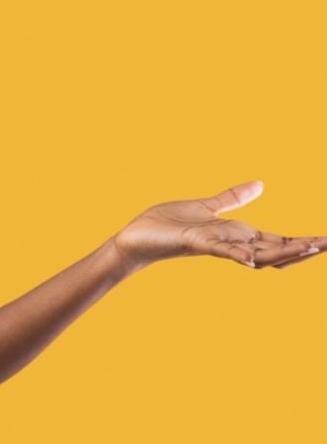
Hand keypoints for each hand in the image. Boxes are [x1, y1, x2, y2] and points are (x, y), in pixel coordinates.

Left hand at [111, 180, 324, 270]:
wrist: (134, 237)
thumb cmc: (166, 225)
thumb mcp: (207, 206)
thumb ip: (233, 198)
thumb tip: (261, 184)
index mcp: (236, 234)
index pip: (277, 240)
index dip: (302, 241)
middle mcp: (230, 243)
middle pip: (274, 249)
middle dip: (302, 248)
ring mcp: (214, 245)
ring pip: (254, 253)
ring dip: (280, 253)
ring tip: (309, 250)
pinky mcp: (195, 243)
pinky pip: (221, 251)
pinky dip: (237, 254)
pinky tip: (253, 258)